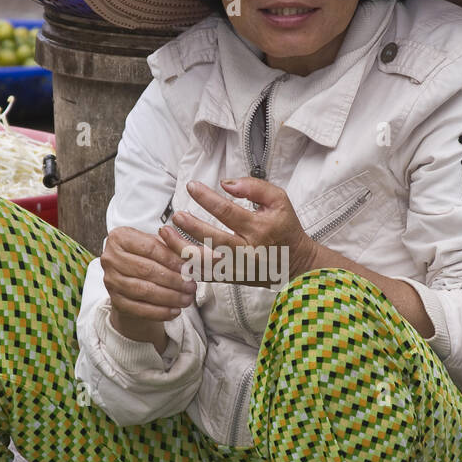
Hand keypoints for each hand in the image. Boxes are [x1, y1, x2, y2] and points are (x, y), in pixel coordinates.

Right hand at [101, 226, 195, 342]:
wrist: (130, 283)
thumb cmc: (149, 260)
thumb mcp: (160, 248)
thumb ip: (177, 248)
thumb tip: (204, 253)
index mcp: (119, 237)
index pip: (150, 248)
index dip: (172, 259)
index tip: (190, 267)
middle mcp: (109, 258)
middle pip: (146, 270)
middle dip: (173, 280)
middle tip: (192, 286)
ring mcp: (110, 280)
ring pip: (143, 290)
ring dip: (169, 297)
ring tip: (187, 299)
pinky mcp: (114, 301)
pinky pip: (139, 309)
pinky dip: (159, 311)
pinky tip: (175, 311)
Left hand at [157, 177, 317, 284]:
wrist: (295, 262)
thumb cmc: (285, 228)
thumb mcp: (279, 201)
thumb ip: (254, 187)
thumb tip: (226, 183)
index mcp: (258, 228)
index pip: (228, 212)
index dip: (207, 198)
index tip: (191, 186)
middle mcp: (246, 250)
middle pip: (213, 239)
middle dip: (191, 227)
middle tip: (176, 215)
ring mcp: (237, 267)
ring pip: (204, 262)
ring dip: (181, 248)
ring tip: (166, 234)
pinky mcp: (231, 278)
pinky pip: (205, 275)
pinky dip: (187, 266)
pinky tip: (173, 253)